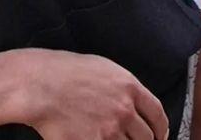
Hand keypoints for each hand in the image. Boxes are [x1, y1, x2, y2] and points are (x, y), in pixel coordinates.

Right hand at [20, 48, 169, 139]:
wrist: (40, 85)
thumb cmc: (66, 73)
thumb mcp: (104, 69)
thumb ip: (124, 87)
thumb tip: (135, 103)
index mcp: (130, 88)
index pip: (158, 115)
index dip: (161, 130)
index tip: (159, 136)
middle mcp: (124, 110)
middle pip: (147, 137)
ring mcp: (109, 129)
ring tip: (111, 137)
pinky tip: (95, 139)